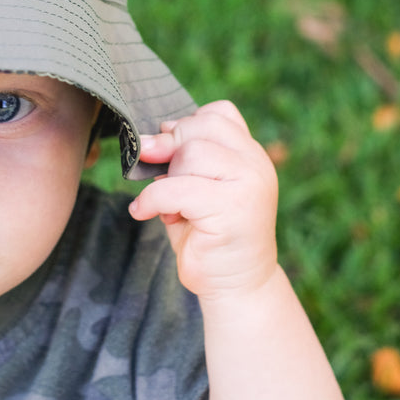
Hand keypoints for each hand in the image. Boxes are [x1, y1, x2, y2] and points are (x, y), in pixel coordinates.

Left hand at [129, 100, 278, 302]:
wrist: (236, 286)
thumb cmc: (210, 235)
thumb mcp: (194, 186)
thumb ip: (180, 158)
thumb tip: (151, 136)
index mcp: (251, 154)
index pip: (219, 113)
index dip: (186, 126)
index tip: (170, 154)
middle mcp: (256, 164)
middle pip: (198, 129)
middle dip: (170, 151)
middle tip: (164, 180)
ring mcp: (250, 184)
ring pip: (189, 155)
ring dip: (166, 179)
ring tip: (171, 207)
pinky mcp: (233, 209)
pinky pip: (175, 188)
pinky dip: (151, 200)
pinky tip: (143, 212)